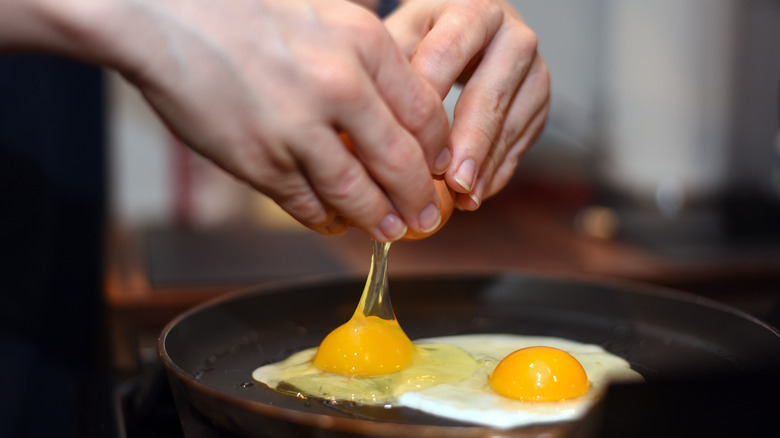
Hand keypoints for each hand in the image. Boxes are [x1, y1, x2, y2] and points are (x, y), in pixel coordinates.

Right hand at [0, 0, 450, 240]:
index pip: (426, 114)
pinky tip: (336, 222)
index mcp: (363, 44)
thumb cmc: (248, 16)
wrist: (168, 18)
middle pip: (401, 162)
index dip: (438, 153)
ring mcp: (298, 127)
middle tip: (426, 219)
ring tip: (389, 231)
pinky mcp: (261, 160)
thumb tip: (402, 113)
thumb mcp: (326, 18)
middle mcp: (339, 86)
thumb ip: (368, 62)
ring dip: (378, 219)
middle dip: (419, 200)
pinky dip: (327, 219)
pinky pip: (308, 204)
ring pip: (357, 193)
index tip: (439, 171)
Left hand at [385, 0, 549, 209]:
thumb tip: (374, 123)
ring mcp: (534, 71)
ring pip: (511, 126)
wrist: (468, 34)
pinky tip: (473, 195)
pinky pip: (520, 144)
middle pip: (490, 96)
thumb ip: (390, 70)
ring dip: (485, 168)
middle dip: (469, 144)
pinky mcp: (539, 103)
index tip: (408, 142)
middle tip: (452, 182)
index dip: (428, 101)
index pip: (448, 55)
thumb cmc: (426, 38)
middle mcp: (513, 37)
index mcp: (474, 11)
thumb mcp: (403, 37)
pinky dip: (495, 173)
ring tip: (462, 199)